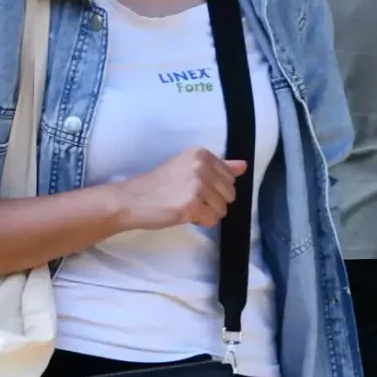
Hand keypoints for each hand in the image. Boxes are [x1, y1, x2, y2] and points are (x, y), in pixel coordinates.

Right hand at [117, 147, 247, 233]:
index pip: (229, 178)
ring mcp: (197, 185)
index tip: (195, 188)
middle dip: (214, 202)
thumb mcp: (189, 167)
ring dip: (207, 213)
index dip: (215, 189)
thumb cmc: (161, 185)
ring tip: (186, 206)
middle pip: (229, 195)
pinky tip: (185, 214)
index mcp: (201, 154)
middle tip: (190, 199)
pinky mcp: (192, 205)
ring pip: (222, 210)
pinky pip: (212, 220)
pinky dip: (201, 222)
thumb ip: (219, 166)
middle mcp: (201, 165)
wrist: (134, 198)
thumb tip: (243, 166)